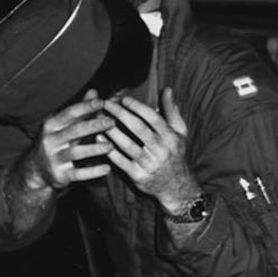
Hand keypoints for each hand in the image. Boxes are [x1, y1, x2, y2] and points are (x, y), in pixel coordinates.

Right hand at [26, 92, 114, 190]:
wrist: (35, 169)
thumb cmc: (57, 142)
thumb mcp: (64, 126)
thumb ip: (81, 111)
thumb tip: (94, 91)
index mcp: (51, 126)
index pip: (69, 113)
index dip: (85, 107)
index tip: (102, 102)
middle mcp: (51, 141)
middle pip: (74, 131)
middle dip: (93, 125)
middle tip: (112, 122)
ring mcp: (54, 159)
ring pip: (76, 152)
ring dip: (95, 148)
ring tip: (112, 145)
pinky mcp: (60, 175)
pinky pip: (78, 174)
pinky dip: (93, 171)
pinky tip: (107, 168)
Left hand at [102, 87, 199, 208]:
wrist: (176, 186)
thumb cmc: (175, 154)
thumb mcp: (179, 132)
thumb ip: (171, 110)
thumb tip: (167, 90)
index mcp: (171, 137)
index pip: (153, 118)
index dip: (137, 107)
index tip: (123, 99)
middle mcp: (161, 150)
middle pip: (138, 128)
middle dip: (120, 114)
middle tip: (105, 104)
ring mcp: (149, 164)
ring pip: (127, 144)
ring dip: (111, 130)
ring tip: (98, 118)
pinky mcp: (138, 175)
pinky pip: (120, 161)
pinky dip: (108, 149)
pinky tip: (98, 138)